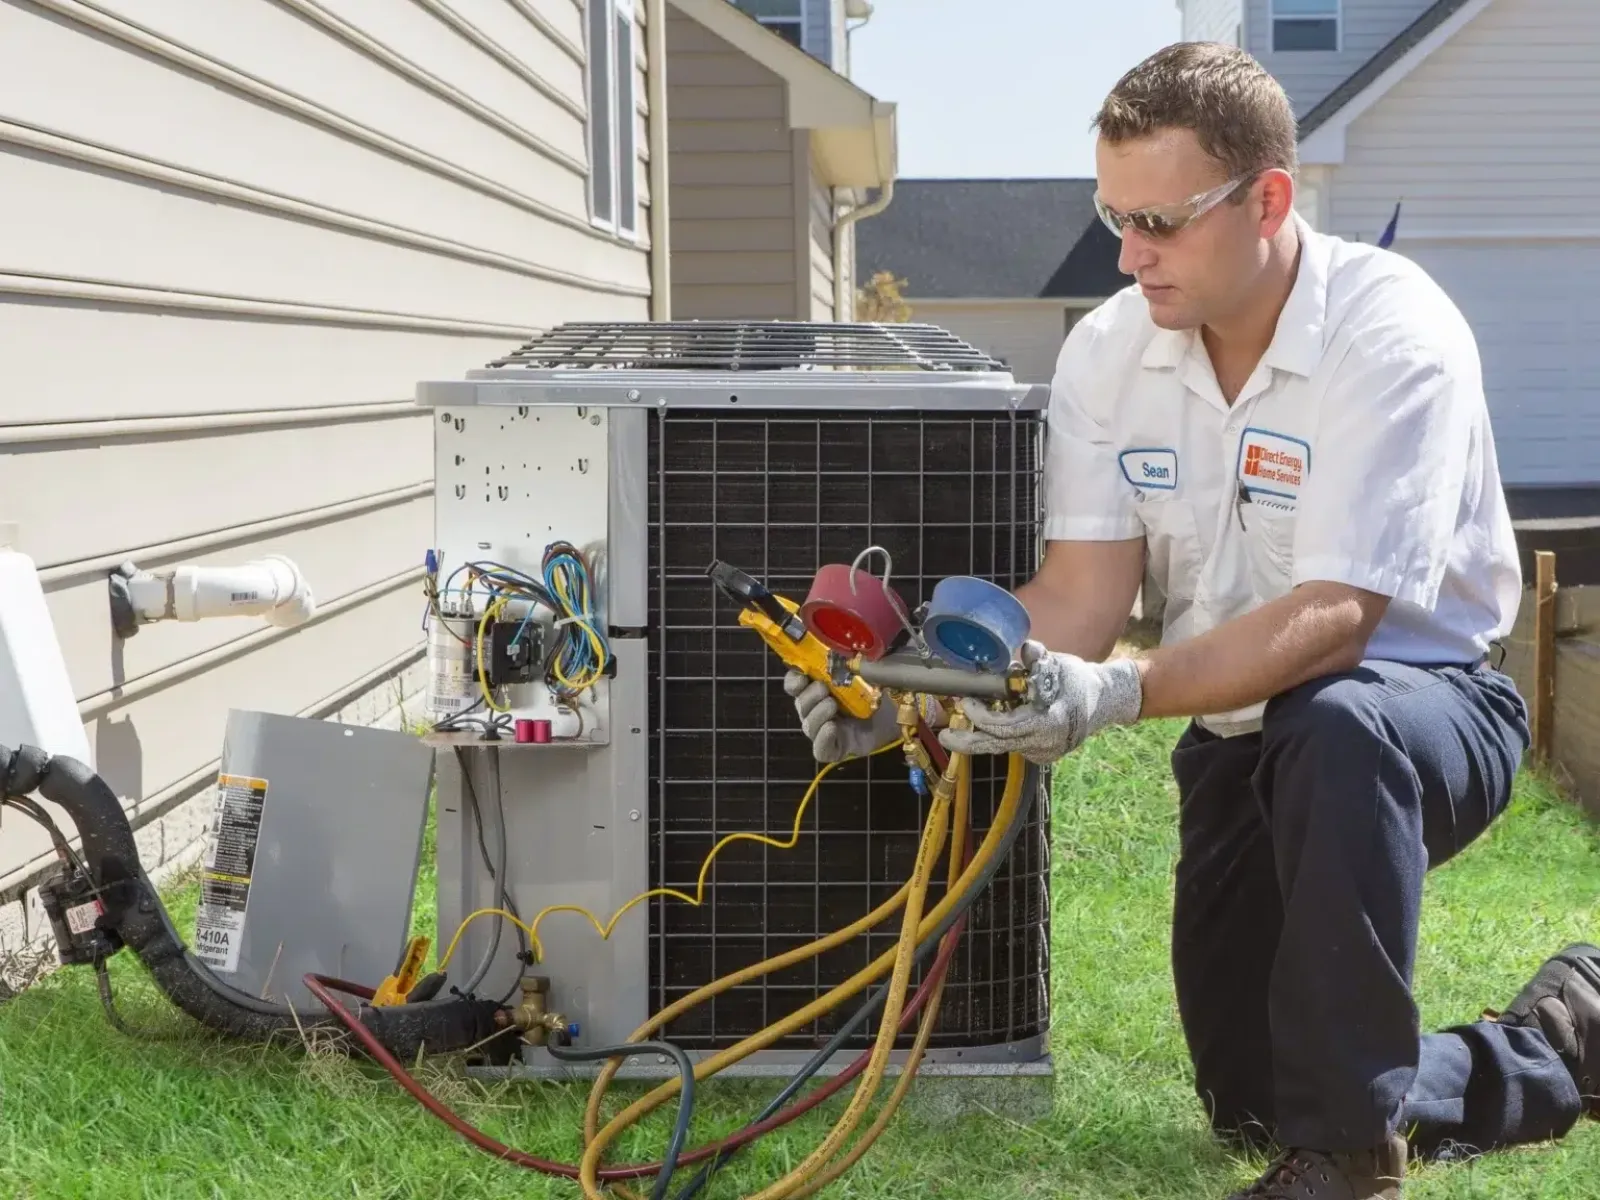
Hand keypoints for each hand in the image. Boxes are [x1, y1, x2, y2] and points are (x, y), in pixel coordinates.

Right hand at [784, 671, 903, 762]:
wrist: (890, 719)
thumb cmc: (873, 694)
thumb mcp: (863, 676)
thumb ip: (854, 666)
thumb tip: (852, 655)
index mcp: (816, 690)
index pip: (794, 684)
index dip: (793, 680)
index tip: (802, 676)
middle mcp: (815, 710)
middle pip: (801, 704)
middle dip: (809, 695)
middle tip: (824, 688)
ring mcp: (822, 731)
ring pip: (809, 725)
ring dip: (818, 713)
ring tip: (832, 705)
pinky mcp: (833, 749)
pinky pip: (819, 749)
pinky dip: (823, 738)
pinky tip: (831, 727)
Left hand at [938, 641, 1143, 764]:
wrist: (1105, 702)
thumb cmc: (1078, 680)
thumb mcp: (1060, 664)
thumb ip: (1040, 658)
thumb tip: (1028, 649)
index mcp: (1049, 721)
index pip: (1006, 727)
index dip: (982, 717)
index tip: (967, 702)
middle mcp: (1045, 742)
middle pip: (998, 744)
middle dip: (969, 741)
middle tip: (946, 735)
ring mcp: (1044, 751)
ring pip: (1004, 746)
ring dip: (983, 734)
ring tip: (966, 719)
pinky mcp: (1043, 755)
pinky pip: (1015, 745)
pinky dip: (1001, 734)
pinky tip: (995, 719)